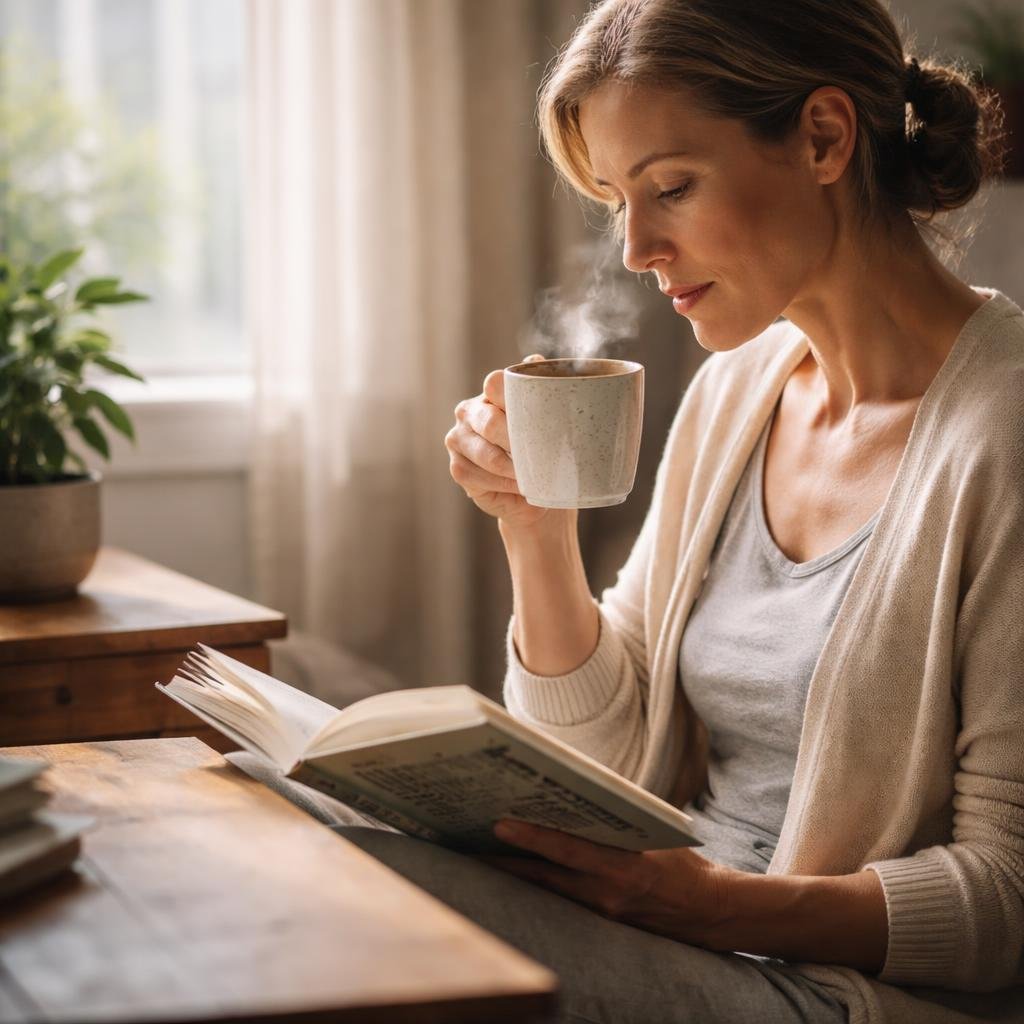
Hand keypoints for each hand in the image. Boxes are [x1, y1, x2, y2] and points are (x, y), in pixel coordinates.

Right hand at [445, 354, 552, 529]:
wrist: (533, 489)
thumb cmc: (541, 449)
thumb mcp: (548, 419)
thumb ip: (542, 388)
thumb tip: (534, 361)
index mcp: (490, 392)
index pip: (495, 383)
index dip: (516, 398)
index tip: (541, 417)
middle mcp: (469, 411)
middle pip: (490, 421)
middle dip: (519, 441)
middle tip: (543, 455)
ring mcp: (458, 439)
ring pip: (487, 455)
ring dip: (515, 469)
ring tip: (536, 476)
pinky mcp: (457, 468)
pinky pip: (480, 477)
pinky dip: (504, 485)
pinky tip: (519, 486)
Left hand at [483, 819, 736, 948]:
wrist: (708, 911)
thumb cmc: (682, 862)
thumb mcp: (653, 831)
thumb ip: (616, 816)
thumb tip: (579, 789)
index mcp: (624, 868)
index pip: (568, 851)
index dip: (532, 839)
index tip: (500, 825)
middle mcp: (606, 895)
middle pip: (543, 876)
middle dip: (504, 861)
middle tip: (467, 842)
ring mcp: (600, 912)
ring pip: (546, 889)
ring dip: (515, 872)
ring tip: (480, 853)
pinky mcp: (599, 920)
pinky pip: (560, 899)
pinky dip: (537, 883)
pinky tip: (517, 869)